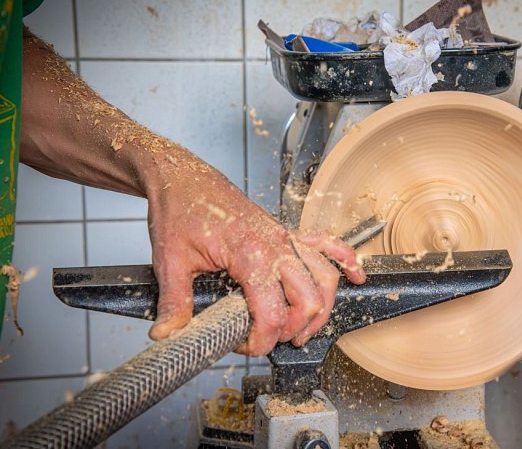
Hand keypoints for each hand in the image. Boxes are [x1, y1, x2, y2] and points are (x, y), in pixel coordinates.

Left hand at [144, 163, 364, 355]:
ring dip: (321, 309)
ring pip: (324, 278)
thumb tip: (166, 333)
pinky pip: (327, 244)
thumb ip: (174, 301)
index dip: (262, 340)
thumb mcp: (171, 260)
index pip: (273, 312)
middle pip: (308, 300)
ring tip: (303, 329)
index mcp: (249, 253)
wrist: (184, 177)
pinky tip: (355, 275)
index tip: (245, 346)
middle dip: (293, 330)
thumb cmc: (180, 209)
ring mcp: (285, 237)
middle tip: (269, 340)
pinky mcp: (286, 232)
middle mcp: (275, 244)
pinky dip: (345, 261)